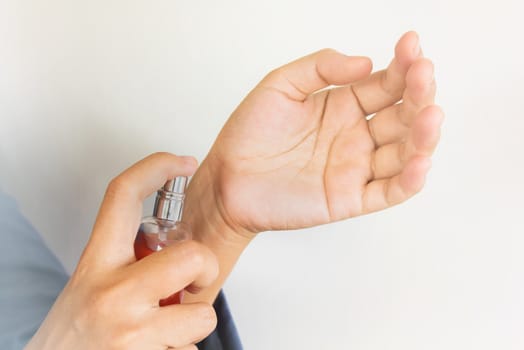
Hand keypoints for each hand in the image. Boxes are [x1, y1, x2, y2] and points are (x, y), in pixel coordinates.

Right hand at [26, 153, 218, 349]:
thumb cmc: (76, 333)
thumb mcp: (92, 284)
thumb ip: (128, 263)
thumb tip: (174, 252)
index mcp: (98, 263)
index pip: (123, 196)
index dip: (156, 167)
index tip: (182, 162)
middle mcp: (113, 293)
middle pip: (192, 256)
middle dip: (207, 268)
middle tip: (193, 281)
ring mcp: (131, 330)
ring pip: (202, 315)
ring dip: (191, 325)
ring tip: (163, 330)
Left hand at [188, 31, 441, 235]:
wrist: (226, 179)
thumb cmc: (248, 134)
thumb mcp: (279, 86)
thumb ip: (320, 68)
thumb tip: (366, 62)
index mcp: (343, 106)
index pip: (386, 84)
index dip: (403, 65)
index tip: (411, 44)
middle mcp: (356, 135)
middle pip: (402, 115)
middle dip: (419, 94)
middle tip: (423, 75)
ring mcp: (355, 167)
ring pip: (404, 152)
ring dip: (423, 135)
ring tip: (430, 115)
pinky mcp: (350, 199)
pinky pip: (388, 191)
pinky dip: (409, 180)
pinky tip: (419, 161)